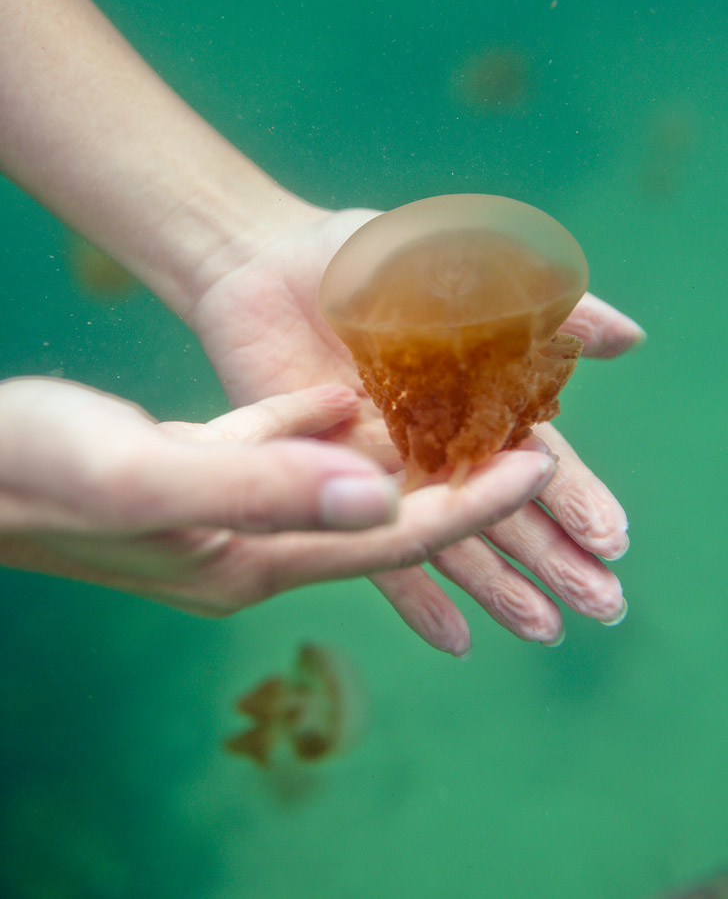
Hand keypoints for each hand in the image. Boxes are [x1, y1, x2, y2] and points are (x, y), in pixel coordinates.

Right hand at [0, 376, 553, 613]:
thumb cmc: (37, 471)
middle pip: (381, 522)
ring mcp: (224, 514)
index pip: (391, 539)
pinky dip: (320, 429)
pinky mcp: (200, 475)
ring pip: (335, 485)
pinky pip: (281, 455)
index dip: (472, 506)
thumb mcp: (146, 473)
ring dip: (399, 458)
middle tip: (536, 451)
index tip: (541, 465)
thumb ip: (263, 487)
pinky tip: (349, 398)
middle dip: (460, 493)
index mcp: (251, 558)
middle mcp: (250, 547)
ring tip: (466, 422)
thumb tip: (380, 497)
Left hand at [189, 206, 640, 653]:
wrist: (263, 262)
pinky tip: (454, 637)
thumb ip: (535, 304)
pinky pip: (368, 547)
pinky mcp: (329, 484)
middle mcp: (437, 441)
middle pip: (502, 509)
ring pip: (449, 538)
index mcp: (475, 393)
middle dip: (554, 557)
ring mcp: (385, 469)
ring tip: (544, 630)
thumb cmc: (362, 257)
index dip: (575, 497)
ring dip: (498, 585)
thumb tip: (630, 340)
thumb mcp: (455, 268)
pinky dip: (413, 594)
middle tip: (601, 604)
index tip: (612, 540)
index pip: (535, 454)